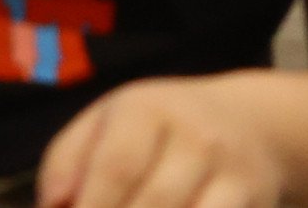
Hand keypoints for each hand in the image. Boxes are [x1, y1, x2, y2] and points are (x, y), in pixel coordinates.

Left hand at [39, 77, 286, 207]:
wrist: (248, 121)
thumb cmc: (155, 132)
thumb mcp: (105, 124)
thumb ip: (66, 163)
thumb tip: (53, 206)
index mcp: (148, 110)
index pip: (117, 168)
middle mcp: (196, 134)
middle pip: (155, 202)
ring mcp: (231, 167)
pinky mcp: (254, 196)